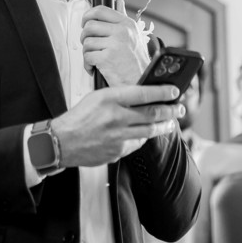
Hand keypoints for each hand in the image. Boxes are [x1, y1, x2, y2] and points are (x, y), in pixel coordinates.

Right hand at [51, 84, 182, 167]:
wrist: (62, 141)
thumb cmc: (79, 117)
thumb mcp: (97, 97)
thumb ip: (120, 96)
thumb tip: (144, 95)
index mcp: (109, 99)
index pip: (142, 93)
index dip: (162, 91)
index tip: (175, 91)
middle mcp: (115, 117)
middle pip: (151, 113)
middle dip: (170, 111)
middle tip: (179, 108)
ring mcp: (117, 136)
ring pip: (149, 130)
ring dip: (163, 126)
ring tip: (171, 122)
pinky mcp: (117, 151)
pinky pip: (137, 143)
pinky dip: (144, 137)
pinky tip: (147, 134)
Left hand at [80, 0, 147, 86]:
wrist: (141, 82)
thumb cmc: (136, 62)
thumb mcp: (134, 36)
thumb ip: (123, 18)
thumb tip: (119, 2)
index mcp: (127, 24)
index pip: (101, 10)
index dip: (88, 15)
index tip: (85, 22)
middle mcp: (122, 31)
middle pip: (90, 26)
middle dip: (84, 36)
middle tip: (88, 44)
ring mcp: (114, 44)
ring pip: (87, 42)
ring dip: (87, 52)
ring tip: (95, 59)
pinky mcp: (107, 58)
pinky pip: (87, 56)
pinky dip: (87, 64)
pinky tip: (94, 68)